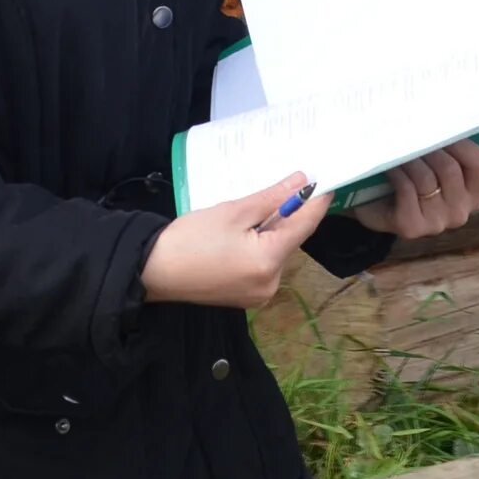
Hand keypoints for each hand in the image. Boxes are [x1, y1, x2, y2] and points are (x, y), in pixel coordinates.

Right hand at [140, 174, 329, 308]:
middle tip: (286, 186)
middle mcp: (270, 283)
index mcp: (268, 261)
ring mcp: (259, 294)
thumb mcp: (233, 211)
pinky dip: (260, 247)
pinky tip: (244, 233)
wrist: (153, 270)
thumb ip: (272, 198)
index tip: (325, 181)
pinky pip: (263, 265)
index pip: (304, 226)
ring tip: (254, 210)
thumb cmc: (190, 238)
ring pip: (277, 252)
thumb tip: (301, 183)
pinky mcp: (247, 297)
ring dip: (273, 231)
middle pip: (290, 241)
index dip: (316, 202)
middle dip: (288, 215)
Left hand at [353, 138, 478, 238]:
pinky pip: (408, 190)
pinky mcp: (412, 227)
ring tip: (397, 149)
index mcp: (473, 195)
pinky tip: (389, 168)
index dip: (462, 143)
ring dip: (409, 159)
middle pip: (450, 169)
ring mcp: (437, 223)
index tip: (441, 127)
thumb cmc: (410, 179)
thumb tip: (443, 119)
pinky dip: (397, 173)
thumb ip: (447, 148)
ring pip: (426, 179)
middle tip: (412, 135)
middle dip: (428, 148)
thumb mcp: (434, 164)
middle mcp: (460, 212)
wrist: (376, 208)